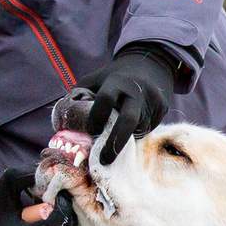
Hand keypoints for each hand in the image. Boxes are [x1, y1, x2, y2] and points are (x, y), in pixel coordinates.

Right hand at [0, 169, 79, 225]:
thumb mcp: (6, 185)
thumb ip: (25, 175)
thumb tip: (51, 171)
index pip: (52, 224)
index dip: (58, 204)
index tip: (52, 192)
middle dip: (64, 207)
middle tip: (56, 194)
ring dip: (64, 213)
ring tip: (51, 204)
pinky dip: (63, 220)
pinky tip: (51, 212)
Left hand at [83, 43, 180, 164]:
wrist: (149, 66)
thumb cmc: (113, 78)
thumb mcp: (95, 80)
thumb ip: (80, 96)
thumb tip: (63, 121)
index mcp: (116, 82)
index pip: (106, 99)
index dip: (97, 117)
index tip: (91, 131)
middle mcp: (136, 91)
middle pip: (128, 120)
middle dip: (115, 142)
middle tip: (104, 159)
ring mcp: (152, 100)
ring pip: (139, 128)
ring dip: (126, 137)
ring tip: (117, 139)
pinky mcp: (163, 108)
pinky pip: (149, 127)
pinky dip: (138, 131)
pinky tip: (132, 126)